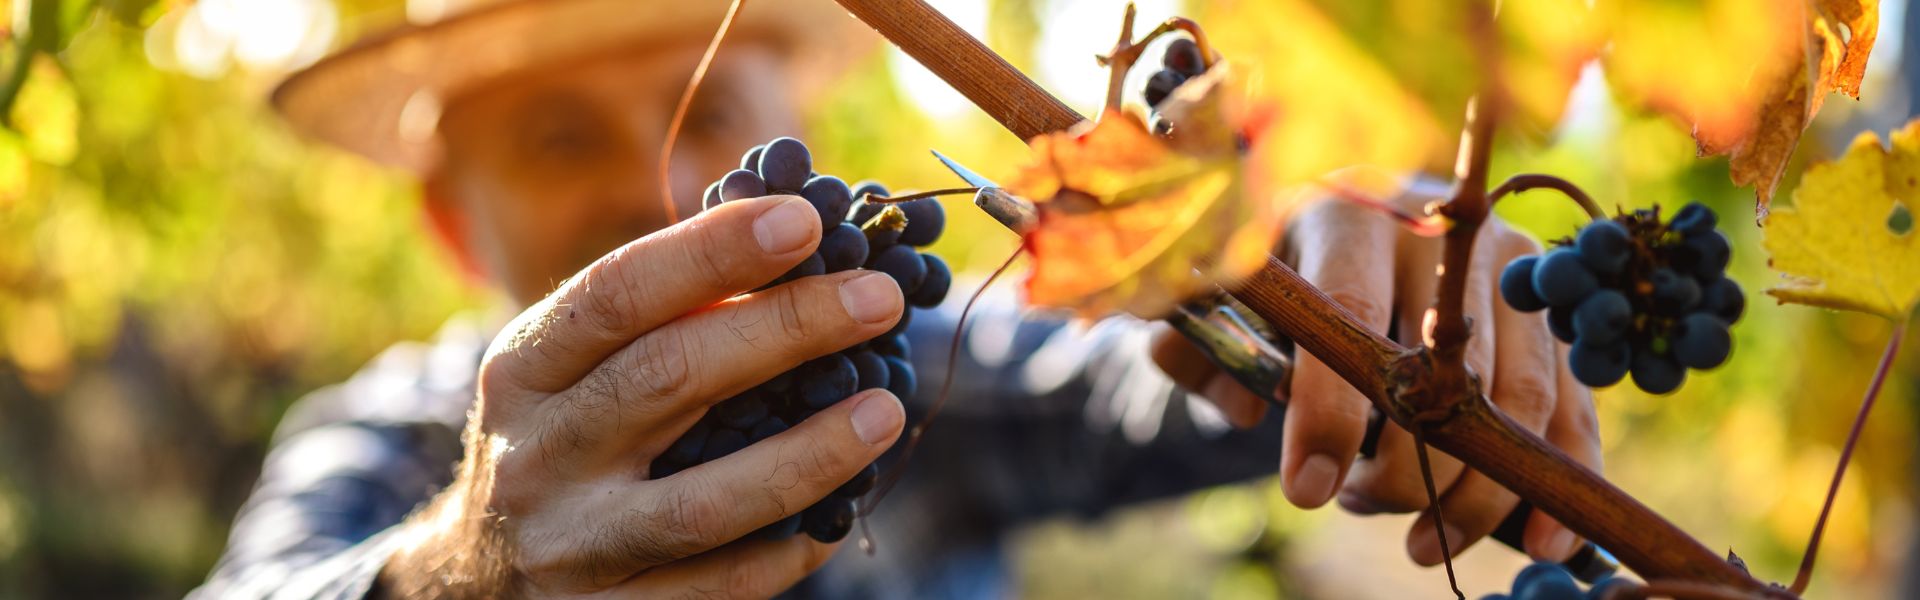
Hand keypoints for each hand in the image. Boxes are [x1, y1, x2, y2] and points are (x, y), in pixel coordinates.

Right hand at [378, 195, 907, 597]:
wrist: (481, 582)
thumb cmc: (565, 440)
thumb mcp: (570, 371)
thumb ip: (659, 316)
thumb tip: (802, 243)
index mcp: (524, 371)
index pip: (617, 294)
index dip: (712, 252)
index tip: (806, 221)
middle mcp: (538, 456)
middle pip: (669, 378)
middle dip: (787, 329)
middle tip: (880, 297)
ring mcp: (574, 547)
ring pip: (706, 502)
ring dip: (809, 454)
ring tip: (885, 410)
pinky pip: (724, 586)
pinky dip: (793, 546)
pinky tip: (846, 504)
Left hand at [1150, 193, 1601, 567]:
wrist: (1359, 210)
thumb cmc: (1284, 268)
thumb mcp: (1225, 296)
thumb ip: (1203, 350)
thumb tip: (1245, 410)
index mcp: (1350, 216)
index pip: (1352, 316)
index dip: (1331, 412)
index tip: (1309, 492)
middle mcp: (1441, 235)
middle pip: (1443, 372)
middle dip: (1406, 470)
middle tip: (1360, 507)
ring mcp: (1510, 264)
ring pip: (1517, 398)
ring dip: (1477, 492)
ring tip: (1425, 542)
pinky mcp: (1548, 306)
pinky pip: (1572, 402)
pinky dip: (1563, 475)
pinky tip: (1543, 541)